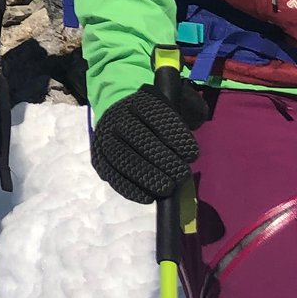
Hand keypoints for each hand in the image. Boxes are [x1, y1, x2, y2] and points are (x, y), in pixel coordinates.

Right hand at [90, 82, 201, 202]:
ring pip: (121, 156)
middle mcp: (118, 117)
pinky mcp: (99, 158)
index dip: (173, 134)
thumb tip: (197, 123)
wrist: (122, 119)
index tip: (192, 154)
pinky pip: (111, 173)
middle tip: (181, 174)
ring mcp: (105, 138)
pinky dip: (129, 188)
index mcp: (138, 101)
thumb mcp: (175, 104)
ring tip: (167, 188)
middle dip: (162, 158)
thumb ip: (188, 109)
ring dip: (146, 174)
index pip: (154, 113)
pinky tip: (147, 197)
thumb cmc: (158, 118)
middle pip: (137, 137)